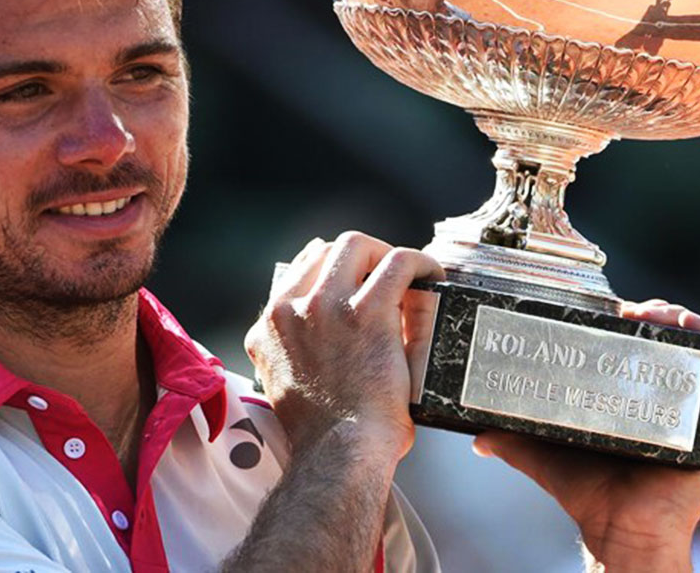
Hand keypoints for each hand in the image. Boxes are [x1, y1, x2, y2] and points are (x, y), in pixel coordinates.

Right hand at [244, 232, 443, 459]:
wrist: (339, 455)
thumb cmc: (324, 434)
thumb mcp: (282, 382)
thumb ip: (290, 351)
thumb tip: (317, 338)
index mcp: (268, 327)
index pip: (300, 269)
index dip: (334, 268)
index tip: (358, 280)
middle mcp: (290, 310)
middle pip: (326, 250)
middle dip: (360, 257)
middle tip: (385, 277)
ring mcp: (326, 307)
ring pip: (357, 245)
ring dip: (384, 254)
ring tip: (407, 274)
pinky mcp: (366, 312)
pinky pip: (398, 262)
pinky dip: (419, 262)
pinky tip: (431, 275)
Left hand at [472, 300, 699, 569]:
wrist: (619, 530)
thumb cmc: (589, 493)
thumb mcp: (545, 452)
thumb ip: (512, 439)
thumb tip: (477, 435)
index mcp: (638, 400)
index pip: (643, 345)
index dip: (635, 319)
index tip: (614, 309)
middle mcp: (671, 402)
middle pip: (674, 340)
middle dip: (658, 313)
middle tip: (633, 310)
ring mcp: (697, 412)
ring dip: (685, 321)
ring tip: (658, 313)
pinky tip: (693, 330)